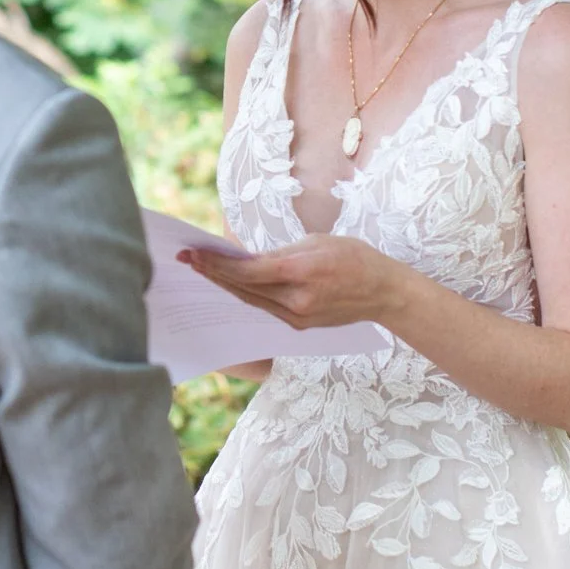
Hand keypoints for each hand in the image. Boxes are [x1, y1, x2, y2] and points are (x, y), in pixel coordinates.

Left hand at [180, 234, 394, 331]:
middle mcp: (296, 301)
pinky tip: (229, 284)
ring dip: (225, 286)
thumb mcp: (315, 243)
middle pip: (243, 289)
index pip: (247, 272)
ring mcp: (297, 318)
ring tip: (201, 270)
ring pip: (251, 301)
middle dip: (213, 274)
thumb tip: (245, 259)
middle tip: (187, 260)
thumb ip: (278, 254)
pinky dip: (246, 295)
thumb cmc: (352, 257)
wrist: (382, 291)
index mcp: (301, 273)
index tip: (194, 254)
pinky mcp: (299, 326)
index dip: (217, 264)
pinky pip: (265, 309)